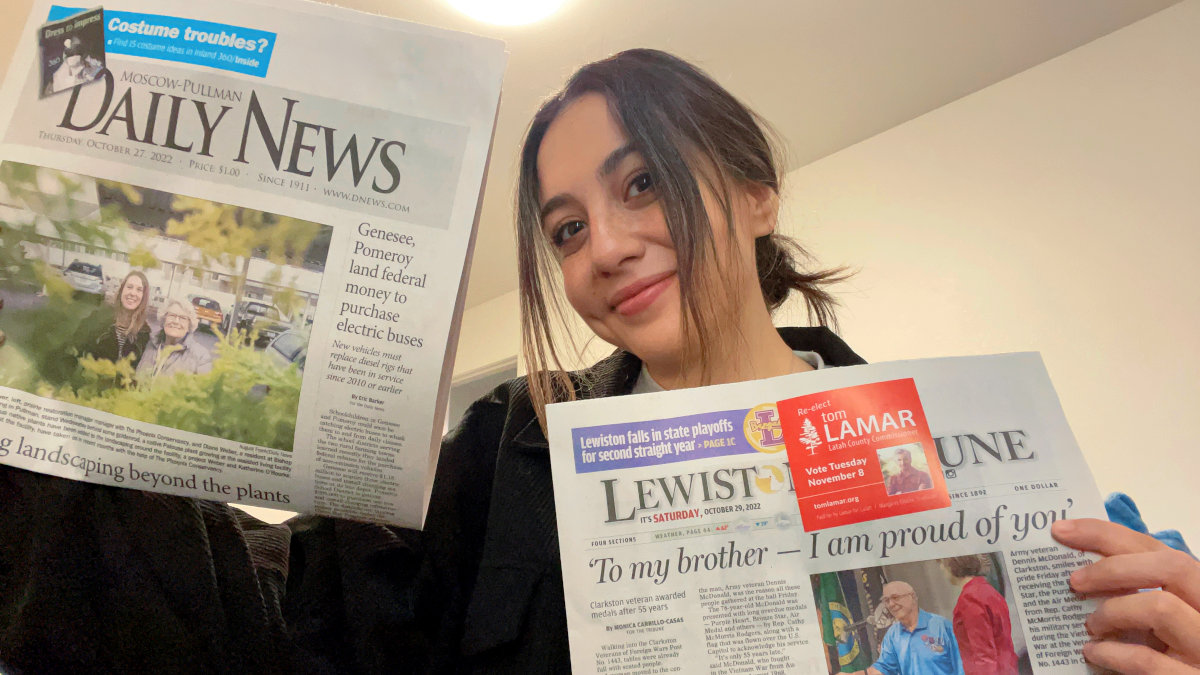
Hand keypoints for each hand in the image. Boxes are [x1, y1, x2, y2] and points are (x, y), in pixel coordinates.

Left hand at [1052, 518, 1199, 672]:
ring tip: (1090, 626)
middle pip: (1171, 567)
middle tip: (1074, 581)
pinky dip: (1112, 653)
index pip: (1159, 550)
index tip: (1063, 531)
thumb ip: (1140, 594)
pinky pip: (1146, 659)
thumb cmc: (1171, 654)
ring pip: (1161, 607)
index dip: (1109, 535)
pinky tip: (1093, 652)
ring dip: (1113, 611)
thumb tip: (1084, 570)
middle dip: (1113, 568)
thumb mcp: (1163, 621)